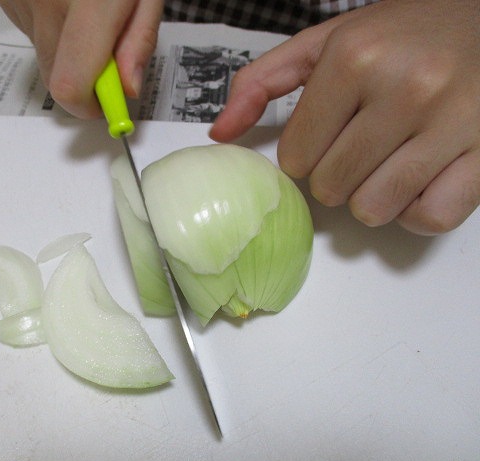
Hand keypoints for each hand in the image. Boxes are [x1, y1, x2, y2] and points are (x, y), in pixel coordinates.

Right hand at [0, 0, 162, 118]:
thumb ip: (138, 41)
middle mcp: (45, 1)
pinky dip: (51, 27)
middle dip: (84, 81)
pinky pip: (30, 32)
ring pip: (43, 55)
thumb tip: (126, 89)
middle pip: (55, 79)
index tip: (107, 101)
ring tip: (85, 9)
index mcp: (88, 3)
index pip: (71, 85)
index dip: (90, 105)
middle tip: (106, 54)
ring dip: (69, 49)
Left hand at [210, 0, 479, 234]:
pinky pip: (430, 217)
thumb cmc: (404, 33)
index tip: (323, 138)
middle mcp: (405, 88)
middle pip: (330, 186)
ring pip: (374, 209)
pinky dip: (416, 211)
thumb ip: (263, 81)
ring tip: (385, 162)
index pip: (295, 156)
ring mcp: (451, 122)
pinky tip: (416, 180)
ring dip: (370, 197)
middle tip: (356, 148)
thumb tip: (219, 133)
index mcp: (355, 57)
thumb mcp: (327, 40)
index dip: (303, 155)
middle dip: (333, 176)